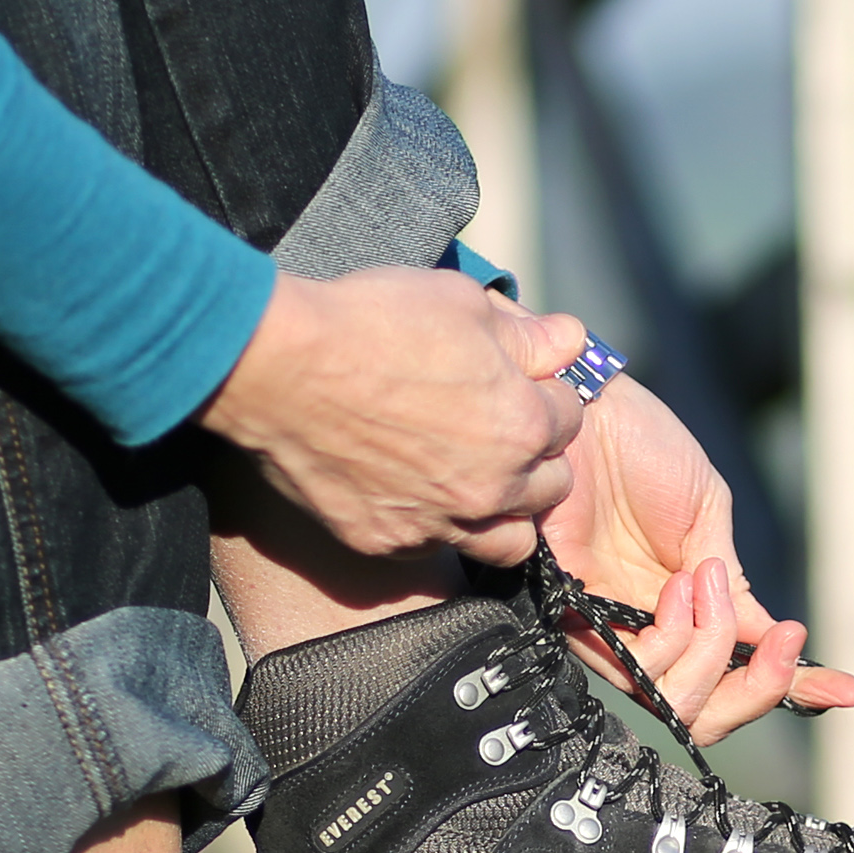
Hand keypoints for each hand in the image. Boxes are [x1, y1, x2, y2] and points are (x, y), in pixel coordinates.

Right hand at [197, 267, 585, 559]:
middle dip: (537, 460)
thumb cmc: (371, 322)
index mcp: (521, 424)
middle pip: (552, 488)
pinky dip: (435, 526)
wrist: (280, 366)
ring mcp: (440, 522)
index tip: (521, 387)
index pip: (570, 420)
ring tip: (474, 481)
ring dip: (503, 515)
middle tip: (500, 433)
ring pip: (507, 543)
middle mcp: (491, 487)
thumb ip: (527, 335)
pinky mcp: (389, 541)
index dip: (547, 397)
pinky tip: (412, 492)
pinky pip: (433, 548)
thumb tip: (572, 341)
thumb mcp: (461, 303)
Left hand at [539, 372, 853, 741]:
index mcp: (685, 609)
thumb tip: (776, 641)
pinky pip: (638, 667)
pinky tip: (682, 582)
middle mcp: (647, 631)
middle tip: (781, 640)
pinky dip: (678, 632)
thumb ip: (733, 587)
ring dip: (714, 644)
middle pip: (703, 714)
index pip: (736, 678)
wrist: (586, 410)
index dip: (793, 693)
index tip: (850, 689)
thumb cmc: (643, 450)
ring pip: (676, 700)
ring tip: (705, 578)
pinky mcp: (577, 619)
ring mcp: (612, 630)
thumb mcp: (709, 518)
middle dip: (758, 691)